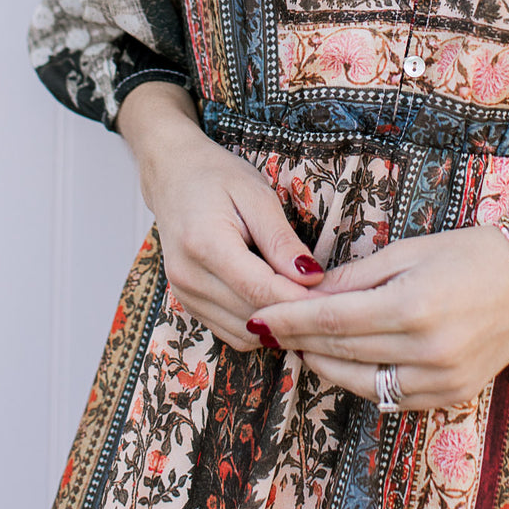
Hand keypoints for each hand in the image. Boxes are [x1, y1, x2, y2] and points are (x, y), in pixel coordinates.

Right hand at [116, 83, 322, 351]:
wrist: (172, 176)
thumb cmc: (217, 176)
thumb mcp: (256, 194)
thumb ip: (281, 239)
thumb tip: (311, 277)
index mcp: (204, 243)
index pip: (261, 289)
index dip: (303, 300)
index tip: (337, 298)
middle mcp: (188, 277)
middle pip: (253, 315)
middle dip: (296, 315)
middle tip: (333, 302)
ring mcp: (184, 295)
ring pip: (243, 333)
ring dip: (279, 326)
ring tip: (311, 305)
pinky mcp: (188, 304)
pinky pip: (231, 332)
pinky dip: (260, 326)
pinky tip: (281, 305)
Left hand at [252, 226, 508, 410]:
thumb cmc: (471, 252)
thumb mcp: (410, 251)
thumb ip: (357, 277)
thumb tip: (308, 291)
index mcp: (414, 306)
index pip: (333, 319)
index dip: (291, 320)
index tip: (260, 316)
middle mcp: (426, 350)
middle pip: (342, 350)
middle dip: (299, 340)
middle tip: (268, 329)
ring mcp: (440, 380)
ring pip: (361, 383)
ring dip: (324, 365)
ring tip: (299, 347)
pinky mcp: (450, 396)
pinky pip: (391, 397)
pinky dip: (362, 381)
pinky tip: (343, 364)